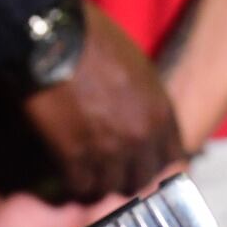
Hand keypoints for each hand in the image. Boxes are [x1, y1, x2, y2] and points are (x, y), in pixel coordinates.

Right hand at [21, 3, 182, 200]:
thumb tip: (141, 121)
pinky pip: (79, 185)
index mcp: (161, 113)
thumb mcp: (138, 68)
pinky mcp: (74, 156)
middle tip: (109, 174)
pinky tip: (64, 173)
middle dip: (126, 179)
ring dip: (97, 184)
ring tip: (84, 175)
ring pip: (110, 188)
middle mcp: (141, 138)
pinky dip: (71, 183)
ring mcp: (108, 151)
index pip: (173, 160)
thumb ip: (146, 101)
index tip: (142, 167)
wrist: (54, 37)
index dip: (155, 165)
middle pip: (141, 180)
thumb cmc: (93, 40)